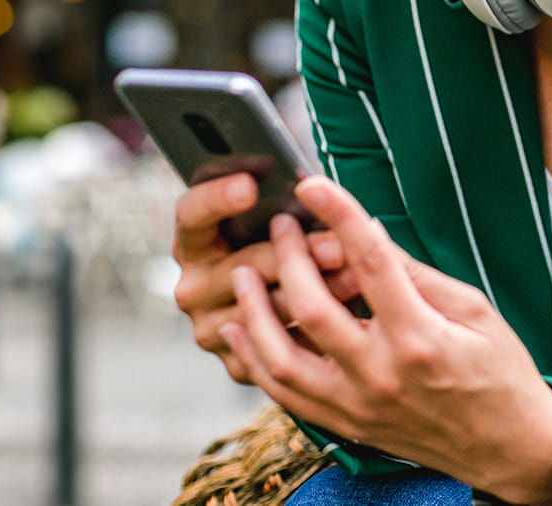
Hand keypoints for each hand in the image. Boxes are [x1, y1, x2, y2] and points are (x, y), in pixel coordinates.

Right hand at [170, 173, 358, 382]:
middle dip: (298, 254)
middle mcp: (193, 287)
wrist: (287, 316)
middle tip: (340, 244)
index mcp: (195, 241)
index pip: (191, 214)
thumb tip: (314, 189)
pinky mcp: (235, 365)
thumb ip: (286, 207)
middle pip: (243, 266)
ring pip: (267, 311)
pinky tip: (350, 316)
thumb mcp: (280, 222)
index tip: (251, 186)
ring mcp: (211, 329)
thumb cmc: (288, 247)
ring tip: (359, 280)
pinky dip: (318, 333)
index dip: (217, 198)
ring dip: (319, 293)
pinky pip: (278, 351)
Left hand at [222, 177, 551, 505]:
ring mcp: (359, 405)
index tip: (313, 185)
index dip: (339, 215)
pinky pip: (285, 396)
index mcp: (420, 337)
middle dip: (289, 257)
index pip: (370, 261)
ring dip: (255, 312)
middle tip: (281, 225)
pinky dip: (256, 360)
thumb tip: (371, 234)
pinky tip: (242, 329)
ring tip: (244, 274)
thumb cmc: (500, 373)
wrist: (510, 448)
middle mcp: (382, 373)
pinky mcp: (348, 425)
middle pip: (313, 307)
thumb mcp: (474, 310)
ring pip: (283, 359)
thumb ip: (417, 274)